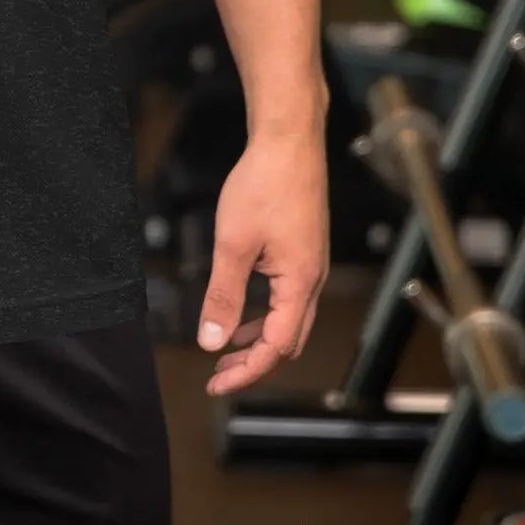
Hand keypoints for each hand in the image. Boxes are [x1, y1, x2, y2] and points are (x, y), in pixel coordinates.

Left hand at [197, 125, 328, 396]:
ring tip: (226, 348)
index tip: (216, 384)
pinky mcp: (303, 250)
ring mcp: (310, 265)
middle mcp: (312, 280)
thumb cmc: (265, 184)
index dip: (246, 371)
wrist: (289, 140)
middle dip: (254, 363)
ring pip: (288, 320)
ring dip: (259, 339)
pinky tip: (242, 308)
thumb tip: (211, 341)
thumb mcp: (233, 243)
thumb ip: (223, 295)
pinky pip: (287, 297)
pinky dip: (264, 313)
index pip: (276, 348)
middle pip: (287, 341)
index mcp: (300, 284)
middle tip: (218, 374)